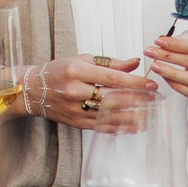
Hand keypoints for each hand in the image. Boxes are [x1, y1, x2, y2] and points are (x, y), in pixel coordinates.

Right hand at [30, 55, 157, 132]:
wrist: (32, 90)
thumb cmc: (58, 71)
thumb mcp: (82, 59)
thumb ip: (110, 63)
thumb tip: (134, 63)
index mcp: (77, 70)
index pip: (111, 77)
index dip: (134, 82)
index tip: (150, 84)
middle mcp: (75, 90)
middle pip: (112, 97)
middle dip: (137, 99)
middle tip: (155, 99)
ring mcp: (75, 108)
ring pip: (109, 114)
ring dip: (132, 116)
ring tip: (150, 115)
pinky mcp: (75, 122)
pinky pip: (101, 126)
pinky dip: (119, 126)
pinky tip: (133, 126)